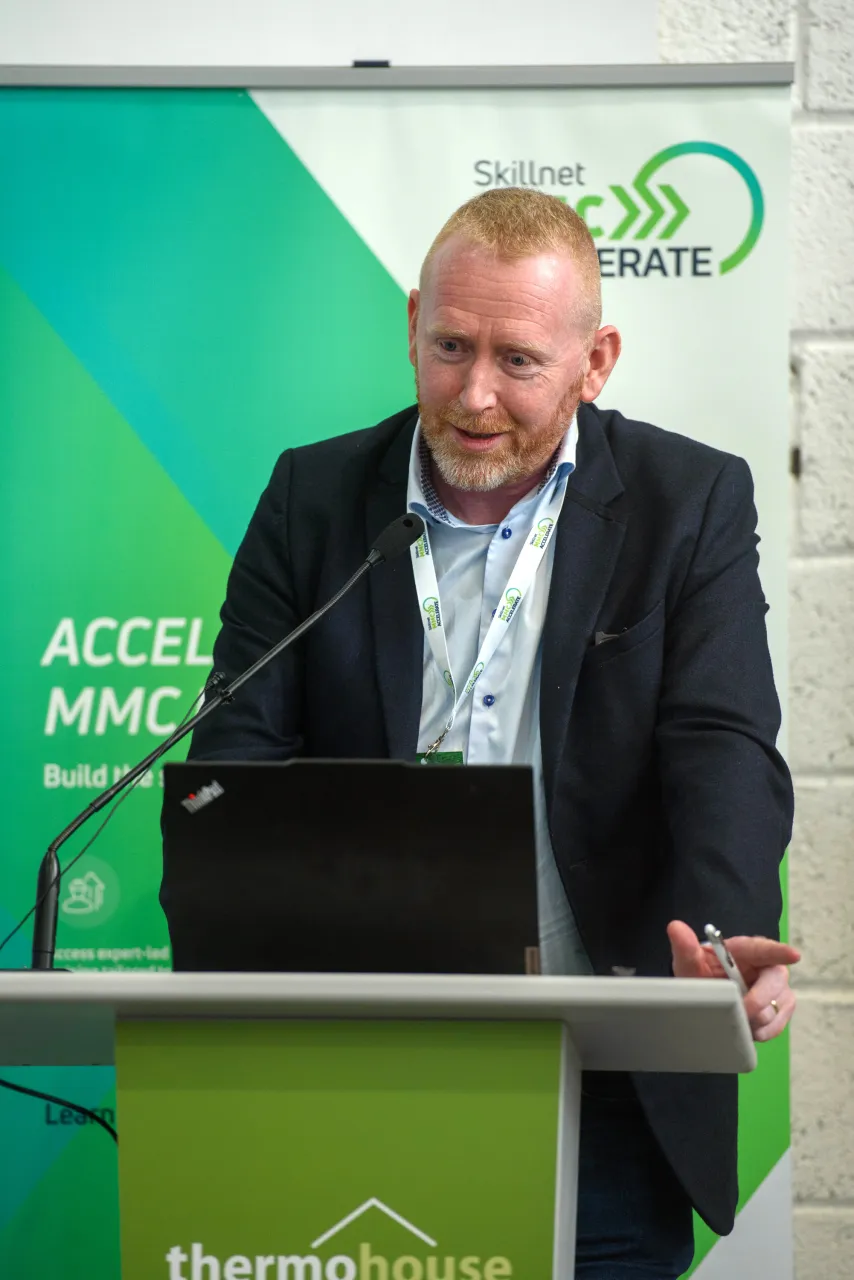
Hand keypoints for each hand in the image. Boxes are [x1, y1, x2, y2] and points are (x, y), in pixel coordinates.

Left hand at [667, 920, 800, 1041]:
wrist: (706, 997)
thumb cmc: (701, 974)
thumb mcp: (689, 963)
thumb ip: (684, 947)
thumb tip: (675, 927)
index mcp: (745, 950)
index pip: (763, 948)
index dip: (778, 952)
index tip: (794, 955)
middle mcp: (766, 967)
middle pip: (774, 982)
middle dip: (756, 999)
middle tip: (739, 1009)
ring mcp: (777, 989)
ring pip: (775, 1008)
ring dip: (754, 1019)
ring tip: (734, 1016)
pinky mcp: (780, 1009)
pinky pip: (777, 1026)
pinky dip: (760, 1031)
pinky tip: (746, 1027)